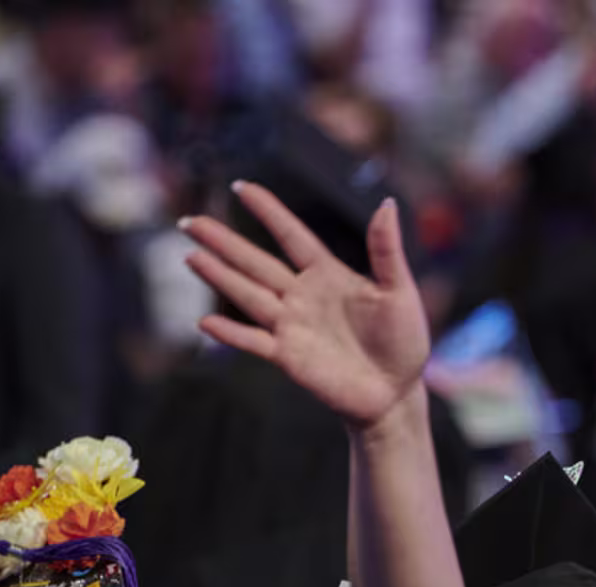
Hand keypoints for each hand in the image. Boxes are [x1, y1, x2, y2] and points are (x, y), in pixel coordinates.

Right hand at [181, 183, 429, 423]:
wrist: (397, 393)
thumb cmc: (405, 342)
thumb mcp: (400, 291)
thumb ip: (387, 251)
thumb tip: (388, 203)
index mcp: (328, 275)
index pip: (291, 236)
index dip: (268, 211)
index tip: (240, 186)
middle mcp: (303, 296)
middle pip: (255, 262)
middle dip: (223, 241)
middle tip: (190, 221)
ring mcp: (292, 326)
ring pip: (248, 295)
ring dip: (219, 276)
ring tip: (190, 255)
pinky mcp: (288, 357)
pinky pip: (254, 342)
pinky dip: (231, 333)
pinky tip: (204, 321)